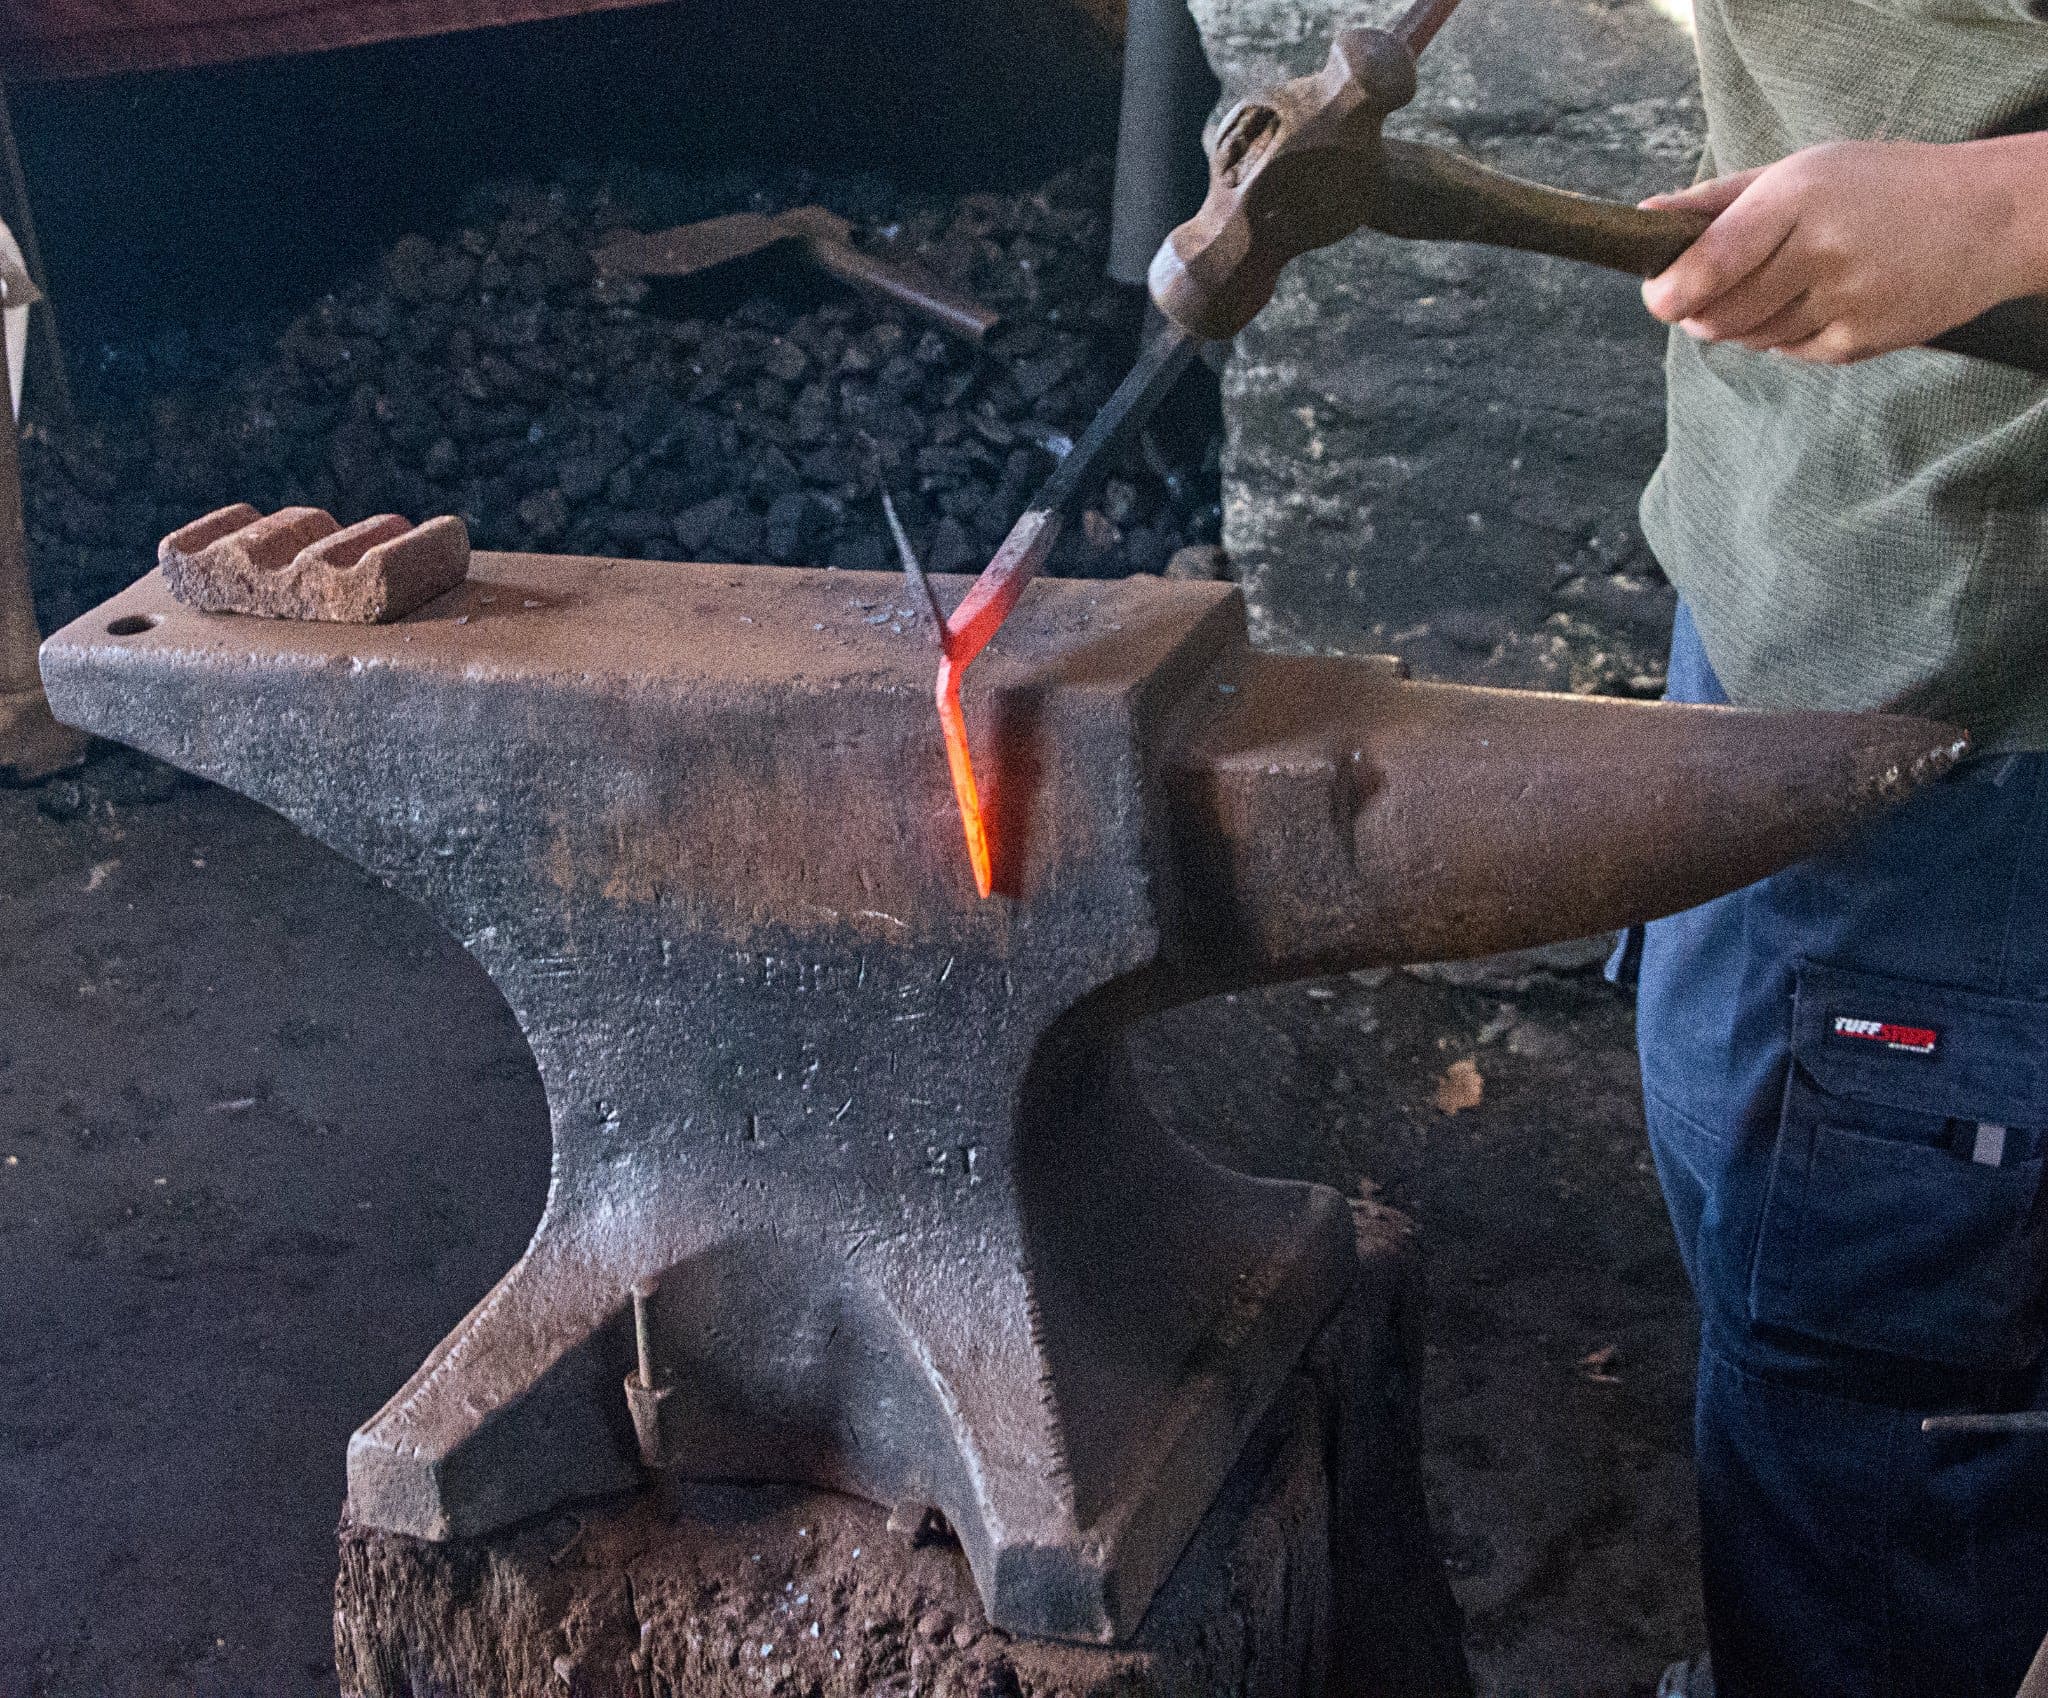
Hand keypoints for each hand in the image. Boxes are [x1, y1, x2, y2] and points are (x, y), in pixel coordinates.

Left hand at [1639, 136, 2047, 363]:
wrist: (1987, 217)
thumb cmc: (1877, 187)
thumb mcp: (1800, 172)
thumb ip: (1718, 202)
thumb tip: (1643, 220)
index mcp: (1798, 198)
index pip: (1709, 263)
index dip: (1669, 291)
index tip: (1657, 297)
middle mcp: (1822, 250)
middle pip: (1720, 313)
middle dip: (1700, 312)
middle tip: (1705, 295)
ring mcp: (1846, 300)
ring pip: (1752, 338)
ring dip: (1746, 322)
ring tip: (1783, 283)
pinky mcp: (1862, 341)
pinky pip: (1790, 353)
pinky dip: (1787, 335)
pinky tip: (1821, 300)